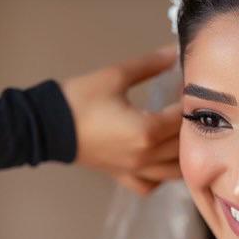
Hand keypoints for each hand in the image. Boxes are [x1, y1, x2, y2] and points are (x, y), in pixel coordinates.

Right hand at [60, 47, 182, 196]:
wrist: (47, 125)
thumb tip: (174, 53)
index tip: (190, 85)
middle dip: (192, 125)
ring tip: (183, 135)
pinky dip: (160, 176)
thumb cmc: (79, 99)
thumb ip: (149, 65)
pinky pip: (150, 185)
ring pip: (174, 172)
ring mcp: (135, 170)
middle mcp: (146, 156)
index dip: (191, 99)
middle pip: (185, 146)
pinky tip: (160, 160)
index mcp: (148, 131)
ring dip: (183, 154)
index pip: (184, 118)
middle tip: (191, 106)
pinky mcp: (122, 176)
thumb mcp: (115, 76)